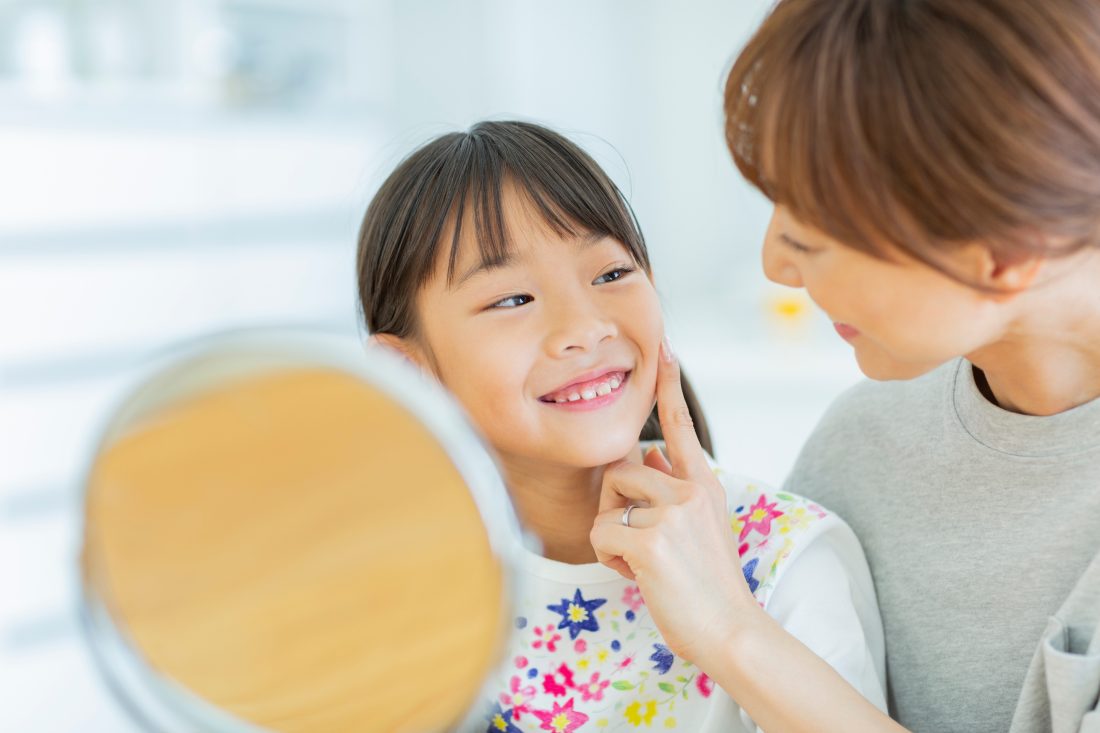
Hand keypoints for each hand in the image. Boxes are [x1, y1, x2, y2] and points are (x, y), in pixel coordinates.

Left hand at [590, 339, 757, 666]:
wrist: (731, 630)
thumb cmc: (708, 585)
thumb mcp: (701, 527)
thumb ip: (675, 489)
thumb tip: (651, 456)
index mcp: (703, 485)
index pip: (682, 425)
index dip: (669, 386)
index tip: (664, 346)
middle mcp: (689, 490)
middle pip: (621, 469)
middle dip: (615, 506)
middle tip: (640, 544)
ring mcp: (671, 513)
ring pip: (608, 502)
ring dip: (612, 534)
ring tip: (644, 563)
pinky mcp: (650, 540)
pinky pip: (601, 534)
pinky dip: (610, 560)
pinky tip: (638, 577)